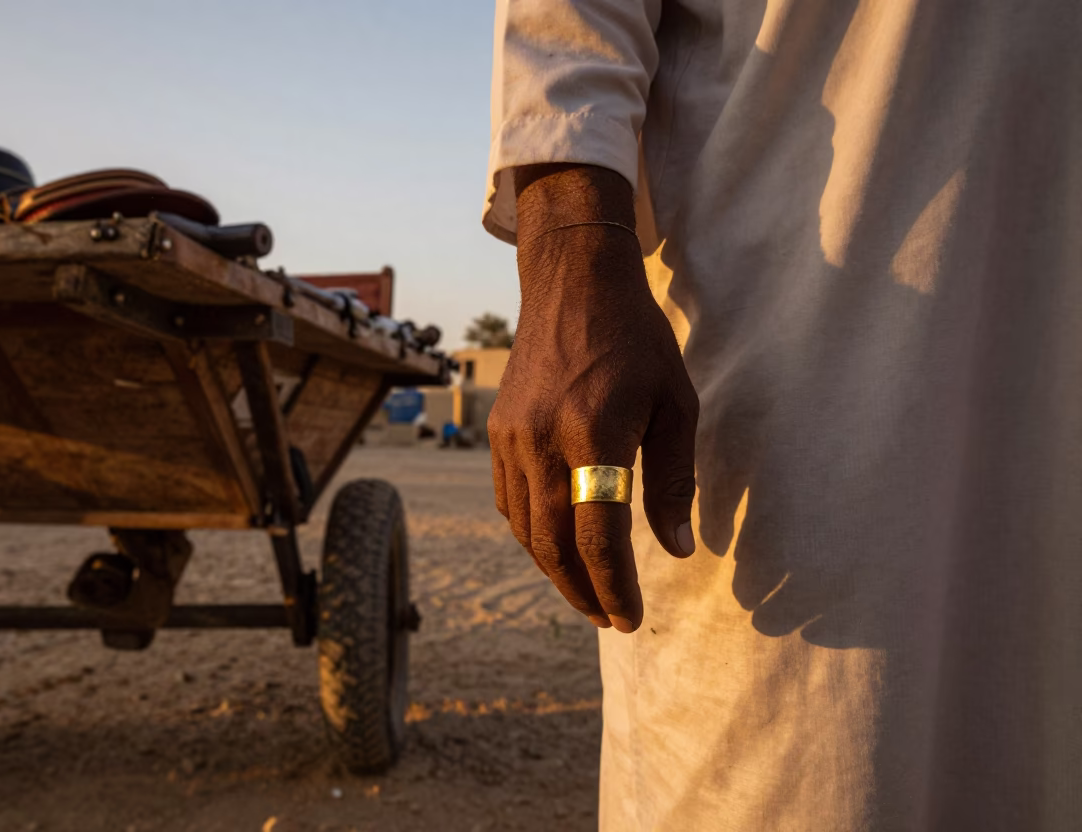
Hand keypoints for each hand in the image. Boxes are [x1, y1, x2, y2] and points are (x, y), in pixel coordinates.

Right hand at [488, 164, 697, 632]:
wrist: (572, 283)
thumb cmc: (637, 340)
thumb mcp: (675, 404)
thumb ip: (674, 480)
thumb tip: (675, 549)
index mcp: (594, 434)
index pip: (598, 535)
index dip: (614, 587)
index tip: (630, 618)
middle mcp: (542, 441)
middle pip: (554, 543)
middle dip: (582, 591)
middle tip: (609, 620)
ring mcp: (511, 437)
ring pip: (526, 528)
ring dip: (554, 570)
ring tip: (586, 594)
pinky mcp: (497, 432)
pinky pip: (509, 501)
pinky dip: (531, 535)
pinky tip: (554, 547)